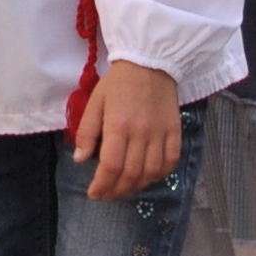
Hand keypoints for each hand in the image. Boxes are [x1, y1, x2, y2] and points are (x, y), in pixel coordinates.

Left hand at [71, 60, 181, 200]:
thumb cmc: (118, 82)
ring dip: (137, 187)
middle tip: (106, 195)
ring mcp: (161, 133)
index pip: (111, 166)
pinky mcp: (175, 131)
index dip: (102, 185)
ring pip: (151, 172)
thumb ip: (87, 132)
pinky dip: (160, 174)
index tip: (94, 193)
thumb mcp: (95, 102)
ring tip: (124, 189)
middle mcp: (142, 133)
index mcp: (119, 125)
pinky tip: (148, 177)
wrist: (150, 61)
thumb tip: (80, 159)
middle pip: (131, 174)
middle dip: (116, 191)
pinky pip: (171, 161)